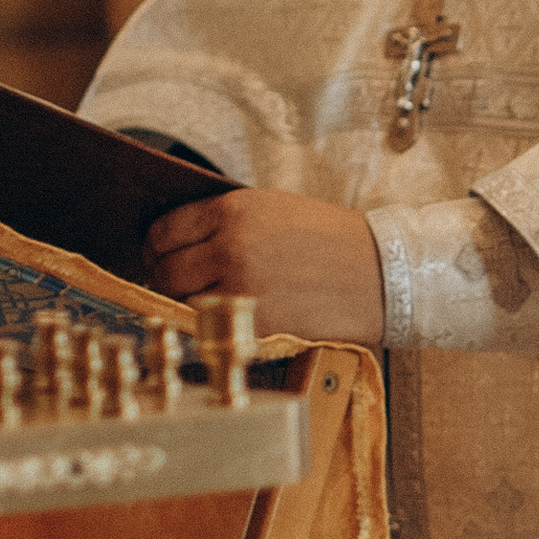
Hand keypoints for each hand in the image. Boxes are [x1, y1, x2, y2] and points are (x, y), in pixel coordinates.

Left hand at [142, 189, 384, 346]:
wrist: (382, 275)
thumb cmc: (330, 241)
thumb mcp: (273, 208)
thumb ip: (224, 220)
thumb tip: (174, 240)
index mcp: (234, 212)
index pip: (164, 231)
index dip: (156, 245)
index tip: (159, 253)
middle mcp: (231, 250)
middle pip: (166, 272)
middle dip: (167, 276)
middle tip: (177, 279)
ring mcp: (241, 293)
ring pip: (182, 305)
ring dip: (188, 303)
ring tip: (207, 299)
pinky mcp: (255, 328)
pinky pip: (210, 330)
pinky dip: (213, 326)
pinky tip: (228, 317)